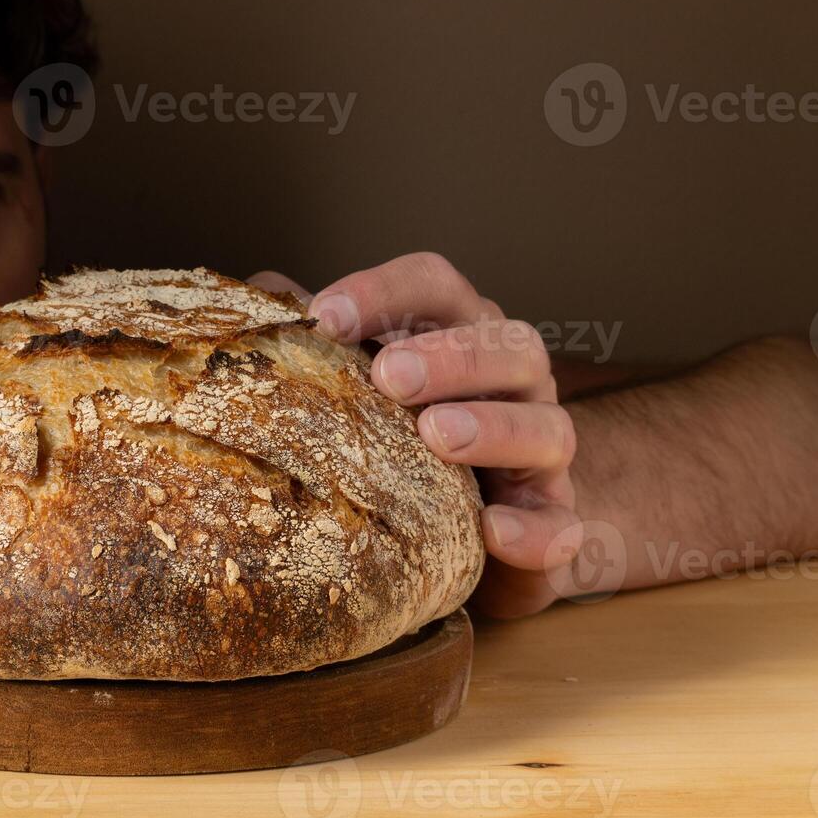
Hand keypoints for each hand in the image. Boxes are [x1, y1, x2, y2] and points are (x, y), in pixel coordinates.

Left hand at [249, 254, 581, 617]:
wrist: (476, 529)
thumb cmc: (402, 442)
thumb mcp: (359, 388)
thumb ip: (319, 343)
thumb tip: (256, 295)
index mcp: (460, 333)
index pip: (435, 286)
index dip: (384, 291)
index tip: (323, 317)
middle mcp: (514, 383)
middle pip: (507, 345)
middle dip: (450, 355)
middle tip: (389, 376)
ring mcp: (542, 454)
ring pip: (547, 425)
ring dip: (494, 427)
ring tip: (437, 435)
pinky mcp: (553, 523)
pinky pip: (560, 524)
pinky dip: (533, 528)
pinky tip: (491, 530)